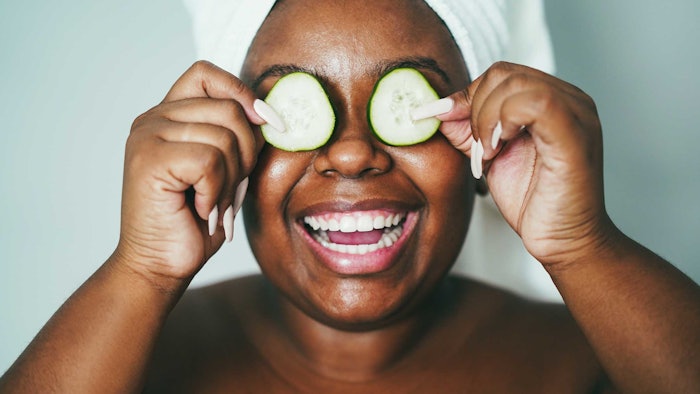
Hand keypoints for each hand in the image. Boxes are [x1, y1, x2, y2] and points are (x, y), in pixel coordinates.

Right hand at [115, 61, 264, 284]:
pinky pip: (210, 161)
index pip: (207, 74)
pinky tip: (201, 209)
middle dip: (246, 155)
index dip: (242, 93)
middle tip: (231, 189)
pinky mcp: (148, 159)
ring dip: (232, 180)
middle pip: (228, 109)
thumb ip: (239, 137)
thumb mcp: (228, 170)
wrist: (161, 265)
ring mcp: (146, 136)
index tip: (269, 124)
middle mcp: (152, 119)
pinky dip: (216, 192)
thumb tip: (270, 115)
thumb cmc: (195, 221)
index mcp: (168, 115)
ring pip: (224, 137)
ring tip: (215, 203)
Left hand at [438, 62, 613, 266]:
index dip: (469, 98)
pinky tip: (500, 150)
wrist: (562, 240)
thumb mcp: (489, 155)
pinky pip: (536, 103)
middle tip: (479, 148)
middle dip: (476, 110)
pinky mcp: (575, 136)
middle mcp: (570, 100)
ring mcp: (577, 115)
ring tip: (490, 153)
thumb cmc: (533, 200)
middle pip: (504, 74)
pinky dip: (504, 122)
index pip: (501, 74)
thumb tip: (438, 107)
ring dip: (486, 120)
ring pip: (515, 84)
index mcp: (553, 99)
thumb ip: (467, 128)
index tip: (450, 125)